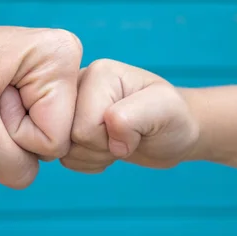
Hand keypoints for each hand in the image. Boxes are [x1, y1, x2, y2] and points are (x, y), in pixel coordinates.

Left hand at [0, 5, 82, 188]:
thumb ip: (16, 169)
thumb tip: (28, 176)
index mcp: (60, 55)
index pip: (57, 138)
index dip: (15, 133)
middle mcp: (66, 58)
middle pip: (57, 138)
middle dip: (13, 134)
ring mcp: (52, 71)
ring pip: (45, 137)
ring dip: (6, 132)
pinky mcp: (38, 83)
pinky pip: (34, 129)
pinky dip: (4, 127)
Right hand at [60, 59, 199, 172]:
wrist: (170, 134)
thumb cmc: (171, 118)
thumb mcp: (164, 111)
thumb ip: (132, 116)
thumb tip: (109, 136)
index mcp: (98, 74)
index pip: (83, 126)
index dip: (109, 138)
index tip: (134, 128)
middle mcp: (78, 85)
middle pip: (67, 138)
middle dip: (100, 148)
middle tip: (125, 136)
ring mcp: (70, 105)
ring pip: (65, 151)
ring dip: (95, 156)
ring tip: (118, 141)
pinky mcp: (69, 124)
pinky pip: (66, 158)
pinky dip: (90, 161)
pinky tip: (108, 147)